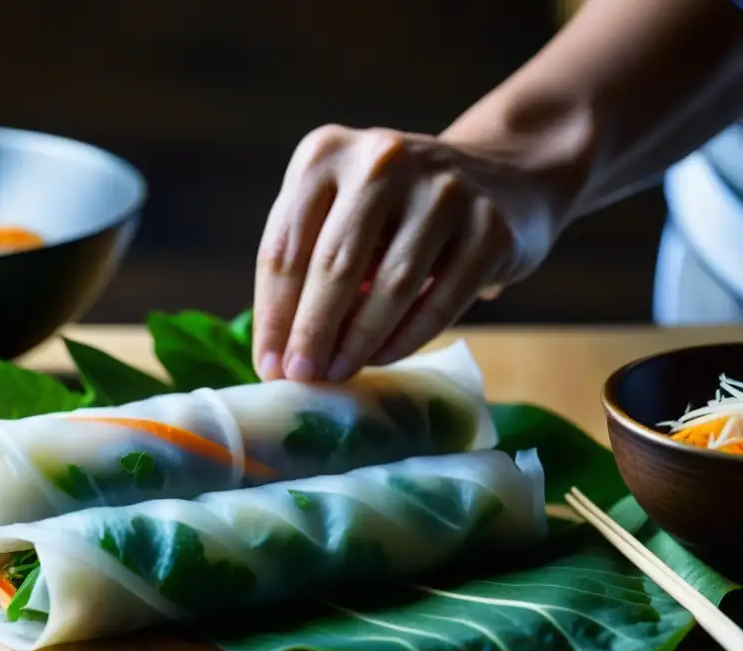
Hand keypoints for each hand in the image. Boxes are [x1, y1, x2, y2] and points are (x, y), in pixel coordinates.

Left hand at [252, 124, 559, 381]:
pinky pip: (441, 300)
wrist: (500, 177)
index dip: (273, 315)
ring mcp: (442, 189)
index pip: (284, 246)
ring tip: (338, 374)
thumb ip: (309, 267)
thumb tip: (281, 356)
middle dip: (311, 331)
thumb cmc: (395, 211)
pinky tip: (383, 358)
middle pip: (334, 263)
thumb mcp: (340, 213)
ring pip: (390, 284)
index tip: (267, 366)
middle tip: (301, 378)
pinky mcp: (489, 227)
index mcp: (325, 155)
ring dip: (358, 341)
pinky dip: (407, 339)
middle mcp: (382, 160)